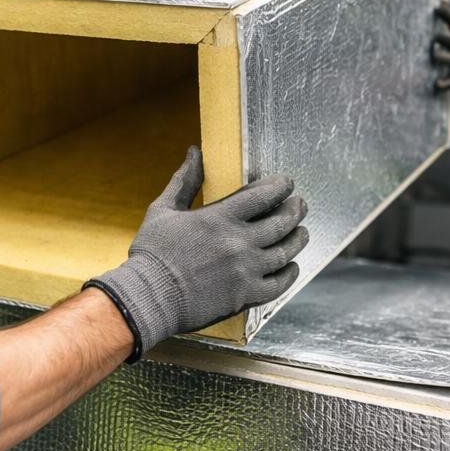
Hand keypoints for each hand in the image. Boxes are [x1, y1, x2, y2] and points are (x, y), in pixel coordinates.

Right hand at [87, 147, 308, 359]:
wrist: (148, 298)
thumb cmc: (152, 254)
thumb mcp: (163, 210)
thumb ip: (184, 180)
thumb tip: (194, 152)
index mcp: (220, 218)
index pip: (264, 195)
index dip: (281, 186)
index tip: (287, 183)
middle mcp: (238, 242)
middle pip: (281, 222)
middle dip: (295, 210)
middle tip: (300, 205)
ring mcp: (244, 271)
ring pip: (285, 252)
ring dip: (297, 239)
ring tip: (301, 232)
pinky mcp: (245, 296)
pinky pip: (279, 284)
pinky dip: (289, 274)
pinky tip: (291, 266)